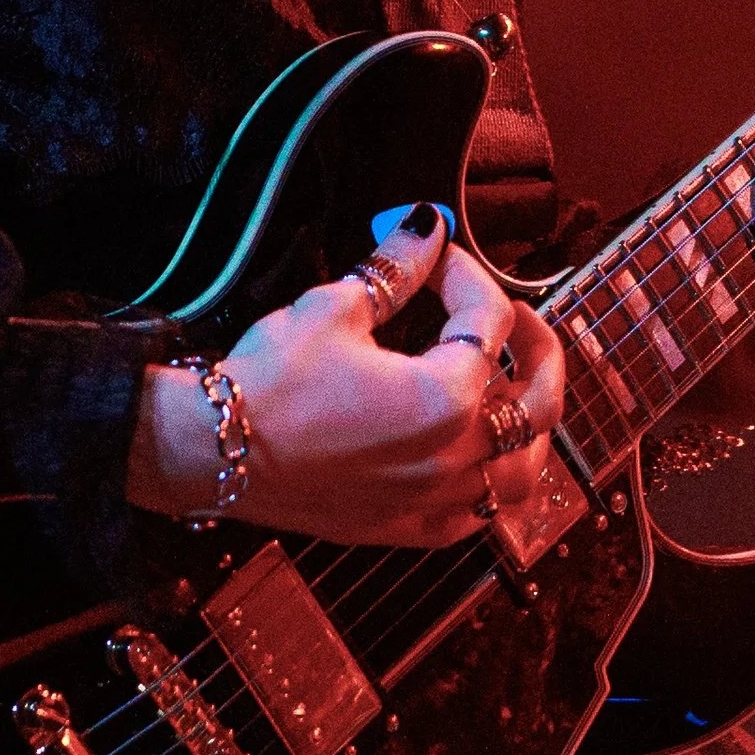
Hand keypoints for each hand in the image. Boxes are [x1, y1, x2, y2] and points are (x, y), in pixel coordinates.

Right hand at [127, 205, 567, 547]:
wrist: (215, 452)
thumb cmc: (272, 382)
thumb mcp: (337, 307)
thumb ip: (398, 269)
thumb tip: (428, 226)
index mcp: (447, 397)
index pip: (489, 321)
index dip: (467, 274)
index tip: (437, 255)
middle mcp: (456, 456)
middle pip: (539, 401)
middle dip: (538, 346)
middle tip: (519, 317)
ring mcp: (437, 500)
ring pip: (523, 472)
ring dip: (532, 427)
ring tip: (519, 393)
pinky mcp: (409, 529)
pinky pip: (480, 516)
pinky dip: (494, 485)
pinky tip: (481, 460)